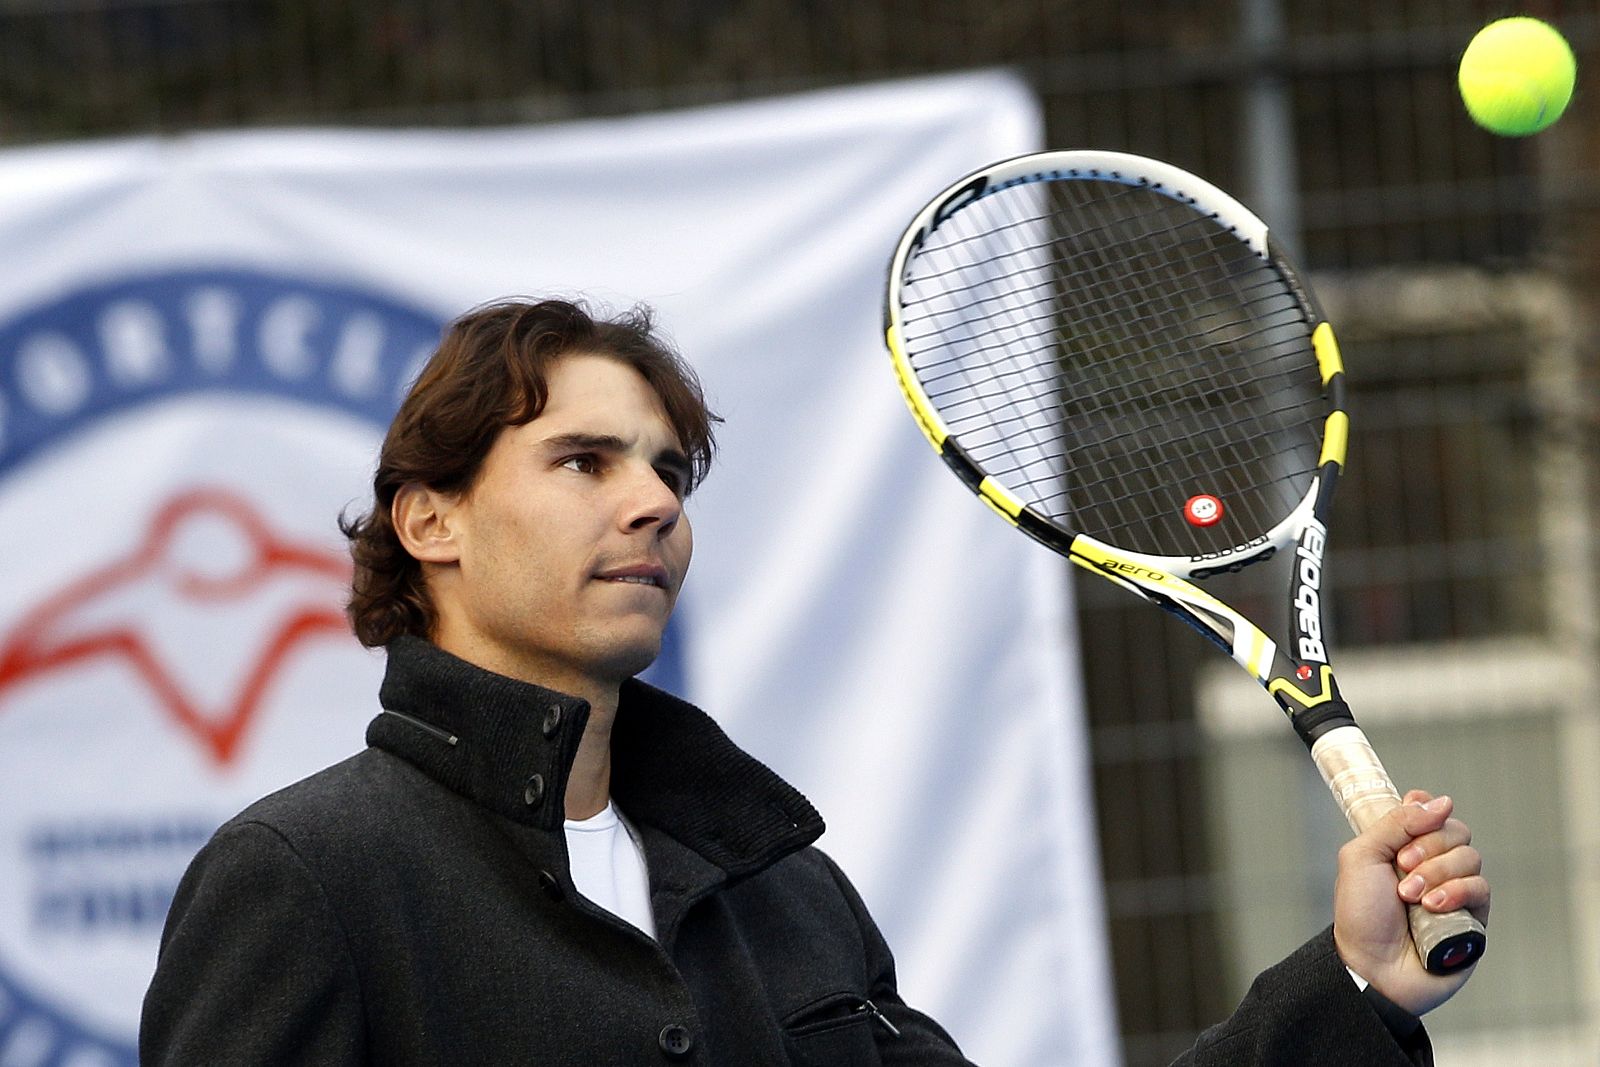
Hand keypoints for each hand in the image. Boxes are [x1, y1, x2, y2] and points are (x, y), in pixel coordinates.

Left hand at [1332, 790, 1489, 1015]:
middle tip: (1402, 867)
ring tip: (1412, 896)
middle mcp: (1433, 864)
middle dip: (1427, 846)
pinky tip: (1433, 907)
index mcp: (1403, 846)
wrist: (1373, 966)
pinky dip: (1456, 893)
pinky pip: (1481, 887)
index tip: (1414, 814)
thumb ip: (1396, 823)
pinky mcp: (1474, 916)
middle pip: (1455, 829)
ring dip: (1437, 873)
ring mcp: (1455, 889)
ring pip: (1469, 857)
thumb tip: (1438, 801)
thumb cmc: (1361, 916)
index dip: (1426, 810)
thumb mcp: (1362, 856)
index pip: (1431, 811)